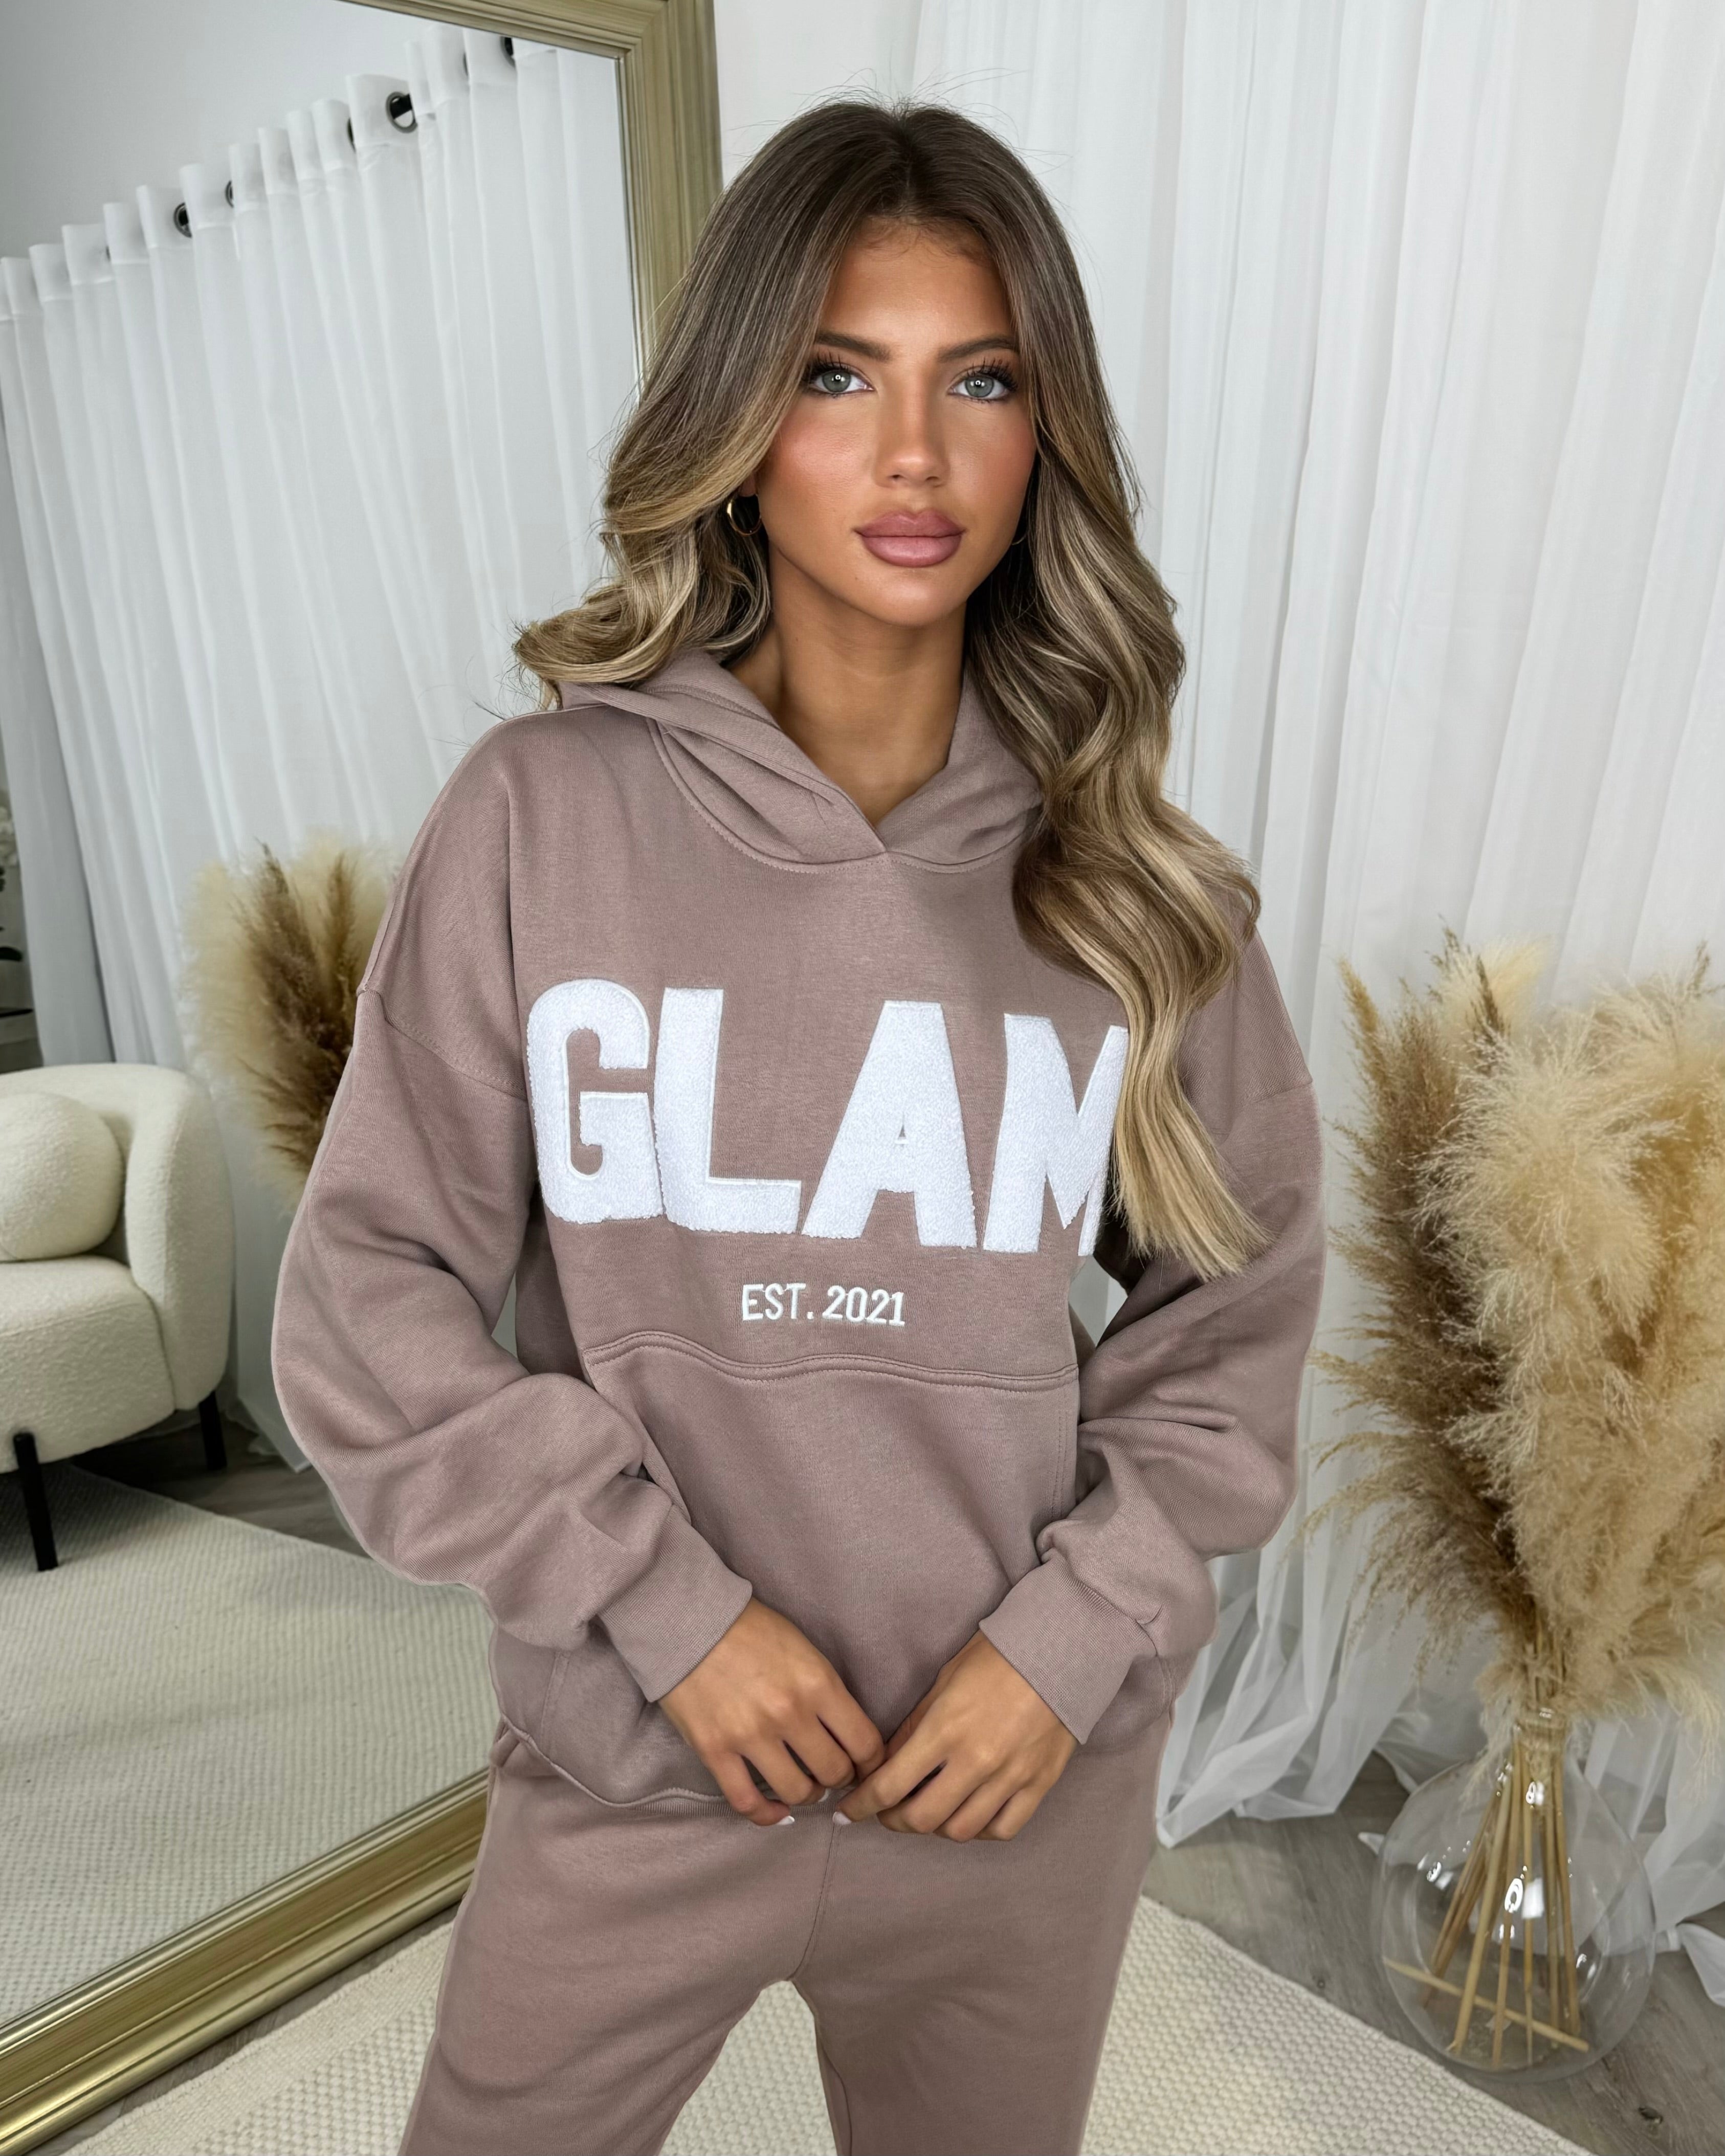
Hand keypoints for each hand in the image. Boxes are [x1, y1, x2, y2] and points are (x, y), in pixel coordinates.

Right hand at [658, 1596, 885, 1825]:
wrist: (689, 1619)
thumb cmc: (751, 1629)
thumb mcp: (804, 1648)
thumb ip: (826, 1690)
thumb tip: (845, 1732)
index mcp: (817, 1683)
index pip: (864, 1743)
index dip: (871, 1762)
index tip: (865, 1765)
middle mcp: (788, 1713)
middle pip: (835, 1772)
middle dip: (841, 1777)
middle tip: (834, 1772)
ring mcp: (750, 1735)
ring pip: (797, 1792)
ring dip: (807, 1794)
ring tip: (804, 1784)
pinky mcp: (714, 1750)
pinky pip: (747, 1802)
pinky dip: (767, 1814)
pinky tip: (776, 1808)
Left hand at [837, 1632, 1076, 1840]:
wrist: (1061, 1648)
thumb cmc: (997, 1656)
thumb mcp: (944, 1681)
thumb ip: (915, 1726)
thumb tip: (888, 1762)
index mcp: (945, 1729)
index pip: (890, 1785)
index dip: (861, 1805)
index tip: (846, 1813)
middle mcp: (976, 1760)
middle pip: (921, 1818)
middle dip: (893, 1820)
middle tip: (886, 1812)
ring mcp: (1010, 1777)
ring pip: (960, 1830)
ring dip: (935, 1827)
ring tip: (927, 1812)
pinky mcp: (1038, 1784)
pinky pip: (1002, 1829)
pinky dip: (979, 1830)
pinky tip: (969, 1815)